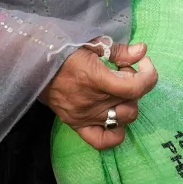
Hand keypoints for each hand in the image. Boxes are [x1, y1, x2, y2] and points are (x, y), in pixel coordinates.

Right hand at [43, 41, 157, 150]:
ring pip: (123, 119)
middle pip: (131, 102)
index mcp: (95, 78)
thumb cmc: (63, 50)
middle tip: (123, 72)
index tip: (145, 63)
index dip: (149, 76)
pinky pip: (102, 141)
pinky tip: (115, 116)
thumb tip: (143, 51)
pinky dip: (115, 132)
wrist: (34, 64)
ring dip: (127, 103)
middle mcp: (91, 102)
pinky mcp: (76, 124)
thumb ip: (118, 50)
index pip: (135, 88)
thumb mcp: (91, 43)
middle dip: (135, 84)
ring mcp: (84, 116)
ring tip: (117, 90)